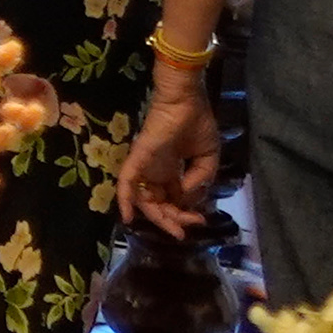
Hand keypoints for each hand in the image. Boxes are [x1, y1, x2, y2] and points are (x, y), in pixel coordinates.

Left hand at [115, 78, 221, 232]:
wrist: (187, 101)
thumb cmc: (197, 124)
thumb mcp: (207, 158)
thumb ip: (200, 179)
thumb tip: (188, 197)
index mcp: (171, 172)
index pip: (173, 200)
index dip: (185, 213)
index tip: (201, 220)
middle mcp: (156, 173)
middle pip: (158, 204)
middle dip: (173, 220)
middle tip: (186, 231)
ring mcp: (145, 168)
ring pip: (145, 200)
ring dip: (158, 217)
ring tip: (175, 228)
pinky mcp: (137, 160)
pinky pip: (126, 183)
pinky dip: (125, 200)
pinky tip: (129, 218)